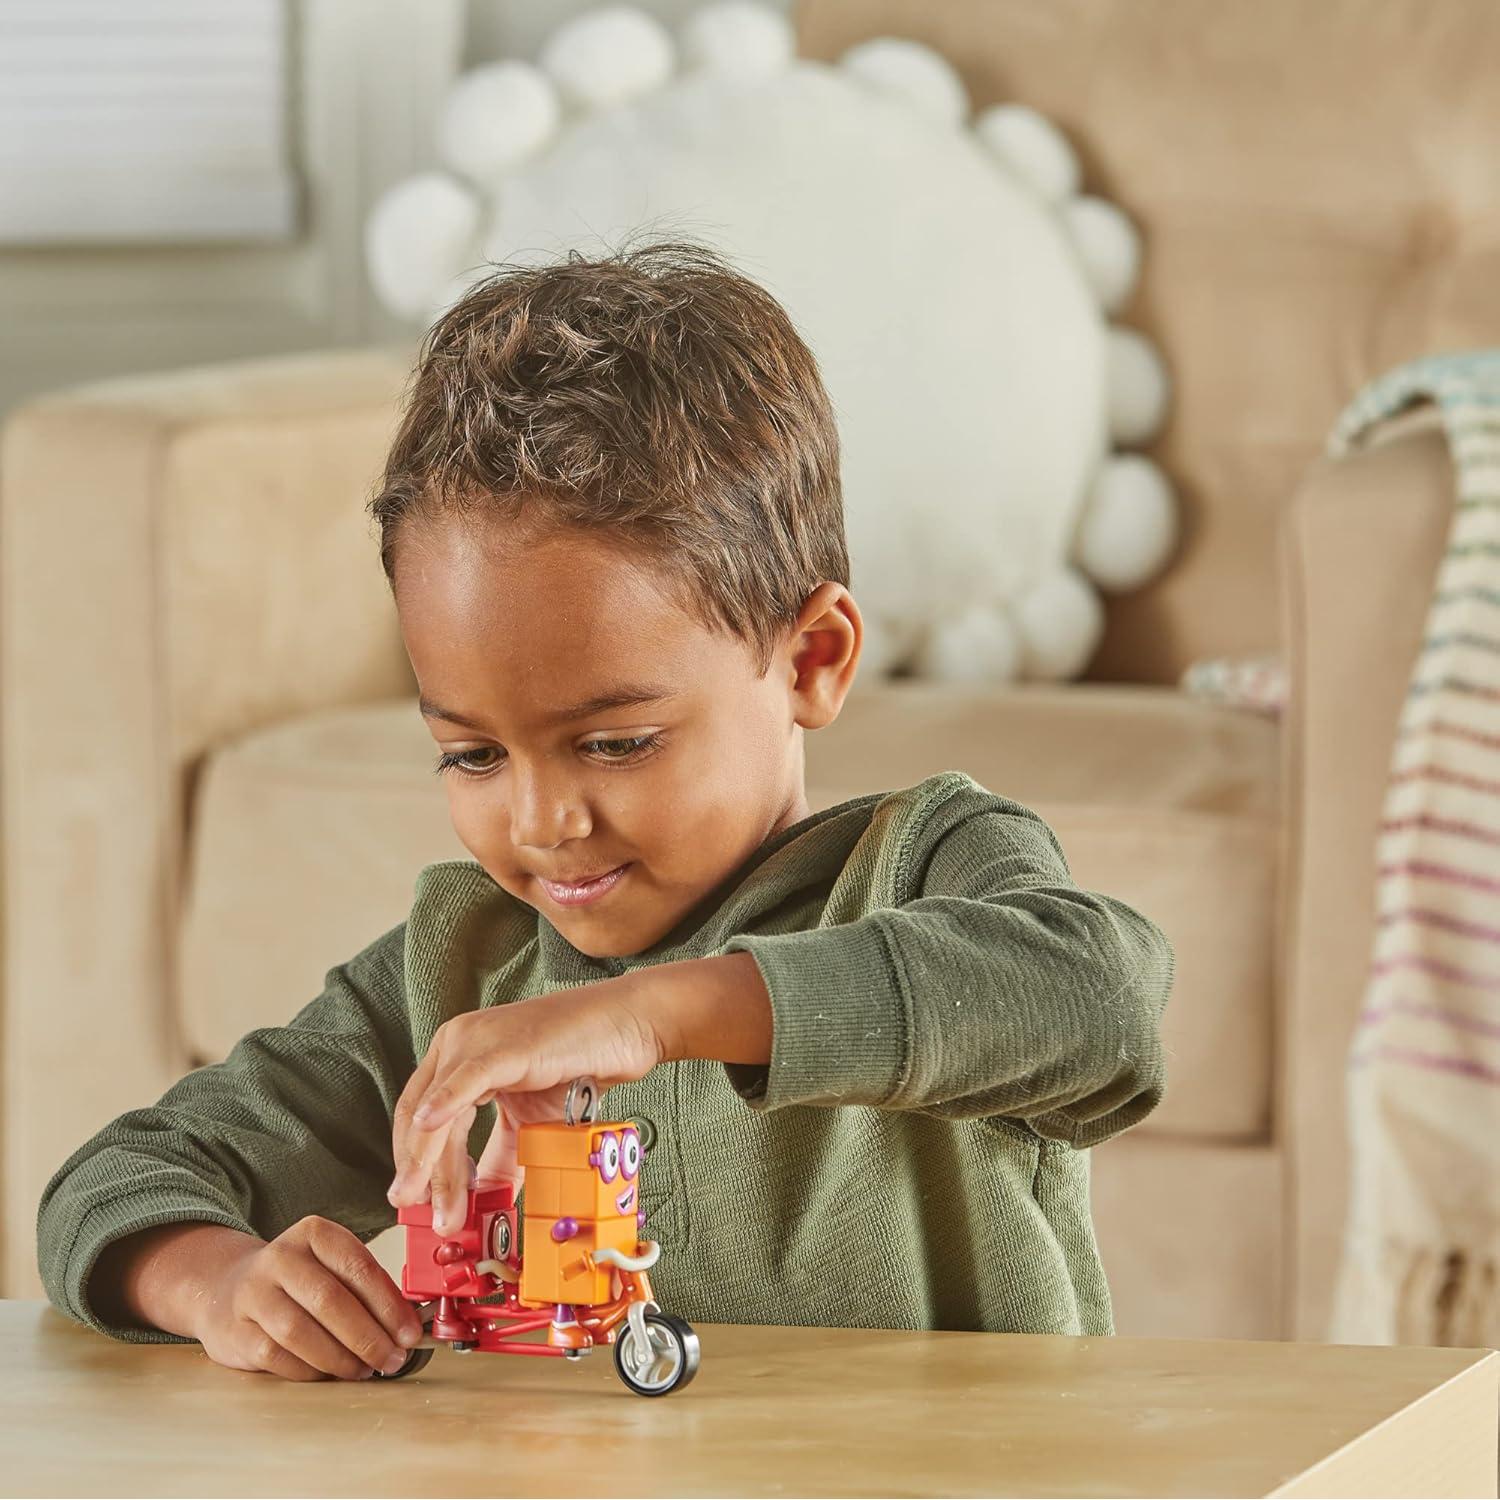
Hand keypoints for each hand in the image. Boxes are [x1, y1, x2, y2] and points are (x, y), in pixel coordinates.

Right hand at [191, 1216, 424, 1381]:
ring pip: (301, 1332)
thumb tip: (406, 1326)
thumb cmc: (296, 1281)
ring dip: (340, 1358)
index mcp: (314, 1234)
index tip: (409, 1333)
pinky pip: (278, 1357)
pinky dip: (310, 1371)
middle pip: (331, 1301)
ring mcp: (253, 1294)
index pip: (359, 1267)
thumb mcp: (331, 1266)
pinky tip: (329, 1375)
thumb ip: (366, 1288)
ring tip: (364, 1370)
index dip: (389, 1305)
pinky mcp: (236, 1330)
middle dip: (369, 1337)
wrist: (226, 1288)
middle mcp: (280, 1257)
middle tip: (392, 1359)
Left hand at [387, 975, 666, 1237]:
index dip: (414, 1162)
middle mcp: (459, 1042)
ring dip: (436, 1167)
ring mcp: (478, 1040)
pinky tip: (429, 1130)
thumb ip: (500, 1156)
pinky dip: (443, 1107)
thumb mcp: (529, 1120)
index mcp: (458, 1055)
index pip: (419, 1116)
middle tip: (420, 1215)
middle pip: (420, 1117)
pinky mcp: (505, 1048)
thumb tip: (480, 1198)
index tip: (417, 1203)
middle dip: (419, 1173)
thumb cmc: (582, 1062)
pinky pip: (465, 1082)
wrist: (626, 1027)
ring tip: (443, 1210)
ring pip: (438, 1110)